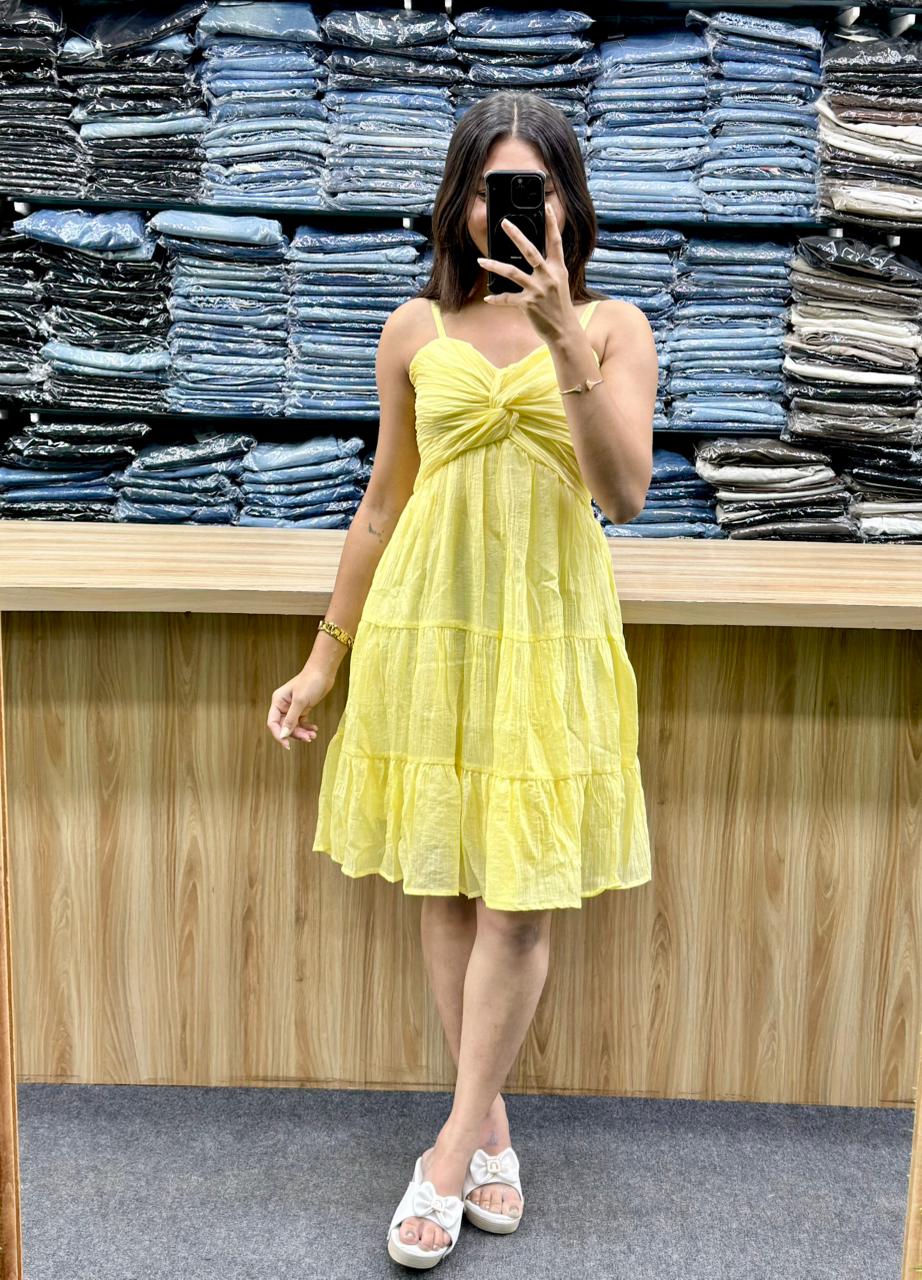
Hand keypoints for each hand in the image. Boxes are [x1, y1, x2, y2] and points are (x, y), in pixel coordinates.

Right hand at [267, 663, 335, 751]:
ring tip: (313, 735)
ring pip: (293, 726)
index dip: (279, 735)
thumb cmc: (310, 682)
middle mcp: (283, 705)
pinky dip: (307, 727)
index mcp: (278, 701)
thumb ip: (291, 719)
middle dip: (295, 734)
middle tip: (308, 738)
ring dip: (302, 732)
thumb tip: (284, 735)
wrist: (324, 672)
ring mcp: (292, 708)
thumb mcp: (300, 701)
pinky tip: (314, 729)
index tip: (287, 745)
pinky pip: (301, 723)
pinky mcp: (302, 708)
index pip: (273, 723)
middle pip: (284, 726)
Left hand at [475, 202, 575, 341]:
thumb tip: (535, 256)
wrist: (564, 331)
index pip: (555, 241)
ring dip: (494, 266)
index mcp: (557, 269)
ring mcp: (538, 290)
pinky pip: (508, 298)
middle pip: (530, 251)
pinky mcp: (528, 304)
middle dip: (516, 235)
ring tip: (481, 261)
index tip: (547, 206)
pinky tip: (488, 298)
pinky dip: (497, 298)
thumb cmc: (559, 306)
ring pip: (512, 272)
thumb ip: (549, 268)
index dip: (552, 223)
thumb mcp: (559, 283)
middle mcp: (548, 276)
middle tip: (504, 223)